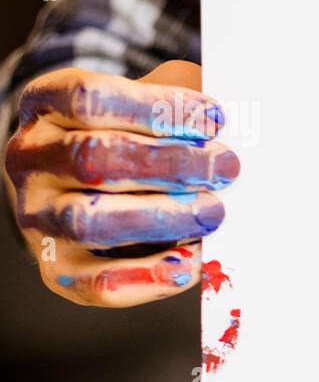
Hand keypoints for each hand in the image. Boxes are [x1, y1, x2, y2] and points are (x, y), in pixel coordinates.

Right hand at [3, 61, 235, 306]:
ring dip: (163, 218)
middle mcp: (30, 159)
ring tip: (214, 212)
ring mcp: (38, 217)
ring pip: (91, 221)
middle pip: (93, 159)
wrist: (104, 189)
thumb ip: (182, 101)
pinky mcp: (58, 269)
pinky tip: (193, 262)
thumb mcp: (156, 102)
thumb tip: (226, 123)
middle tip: (226, 168)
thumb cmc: (140, 136)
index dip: (156, 108)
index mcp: (46, 105)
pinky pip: (96, 283)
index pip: (90, 98)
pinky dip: (149, 276)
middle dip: (169, 165)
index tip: (215, 121)